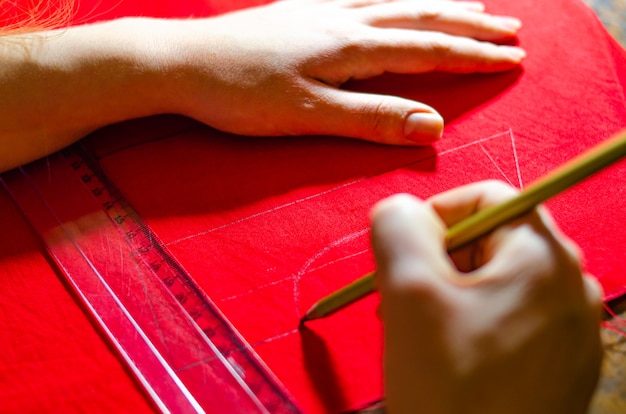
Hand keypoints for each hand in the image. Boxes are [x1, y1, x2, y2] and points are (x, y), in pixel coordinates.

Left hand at [166, 0, 524, 144]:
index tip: (514, 58)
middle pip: (422, 17)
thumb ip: (371, 120)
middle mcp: (343, 20)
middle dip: (471, 26)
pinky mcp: (300, 13)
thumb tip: (433, 126)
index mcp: (350, 48)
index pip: (428, 49)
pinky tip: (394, 1)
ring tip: (473, 6)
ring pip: (396, 3)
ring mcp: (321, 11)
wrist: (181, 61)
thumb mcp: (307, 116)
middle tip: (512, 30)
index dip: (473, 55)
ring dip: (440, 6)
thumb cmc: (239, 94)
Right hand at [370, 181, 602, 413]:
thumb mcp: (407, 290)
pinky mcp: (565, 364)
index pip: (485, 196)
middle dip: (437, 262)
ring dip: (450, 296)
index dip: (433, 216)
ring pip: (497, 282)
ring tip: (421, 335)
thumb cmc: (449, 385)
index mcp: (545, 255)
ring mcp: (574, 329)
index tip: (401, 257)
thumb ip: (397, 225)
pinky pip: (512, 319)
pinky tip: (451, 360)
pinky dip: (474, 325)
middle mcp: (574, 284)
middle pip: (491, 240)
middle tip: (402, 303)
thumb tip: (403, 211)